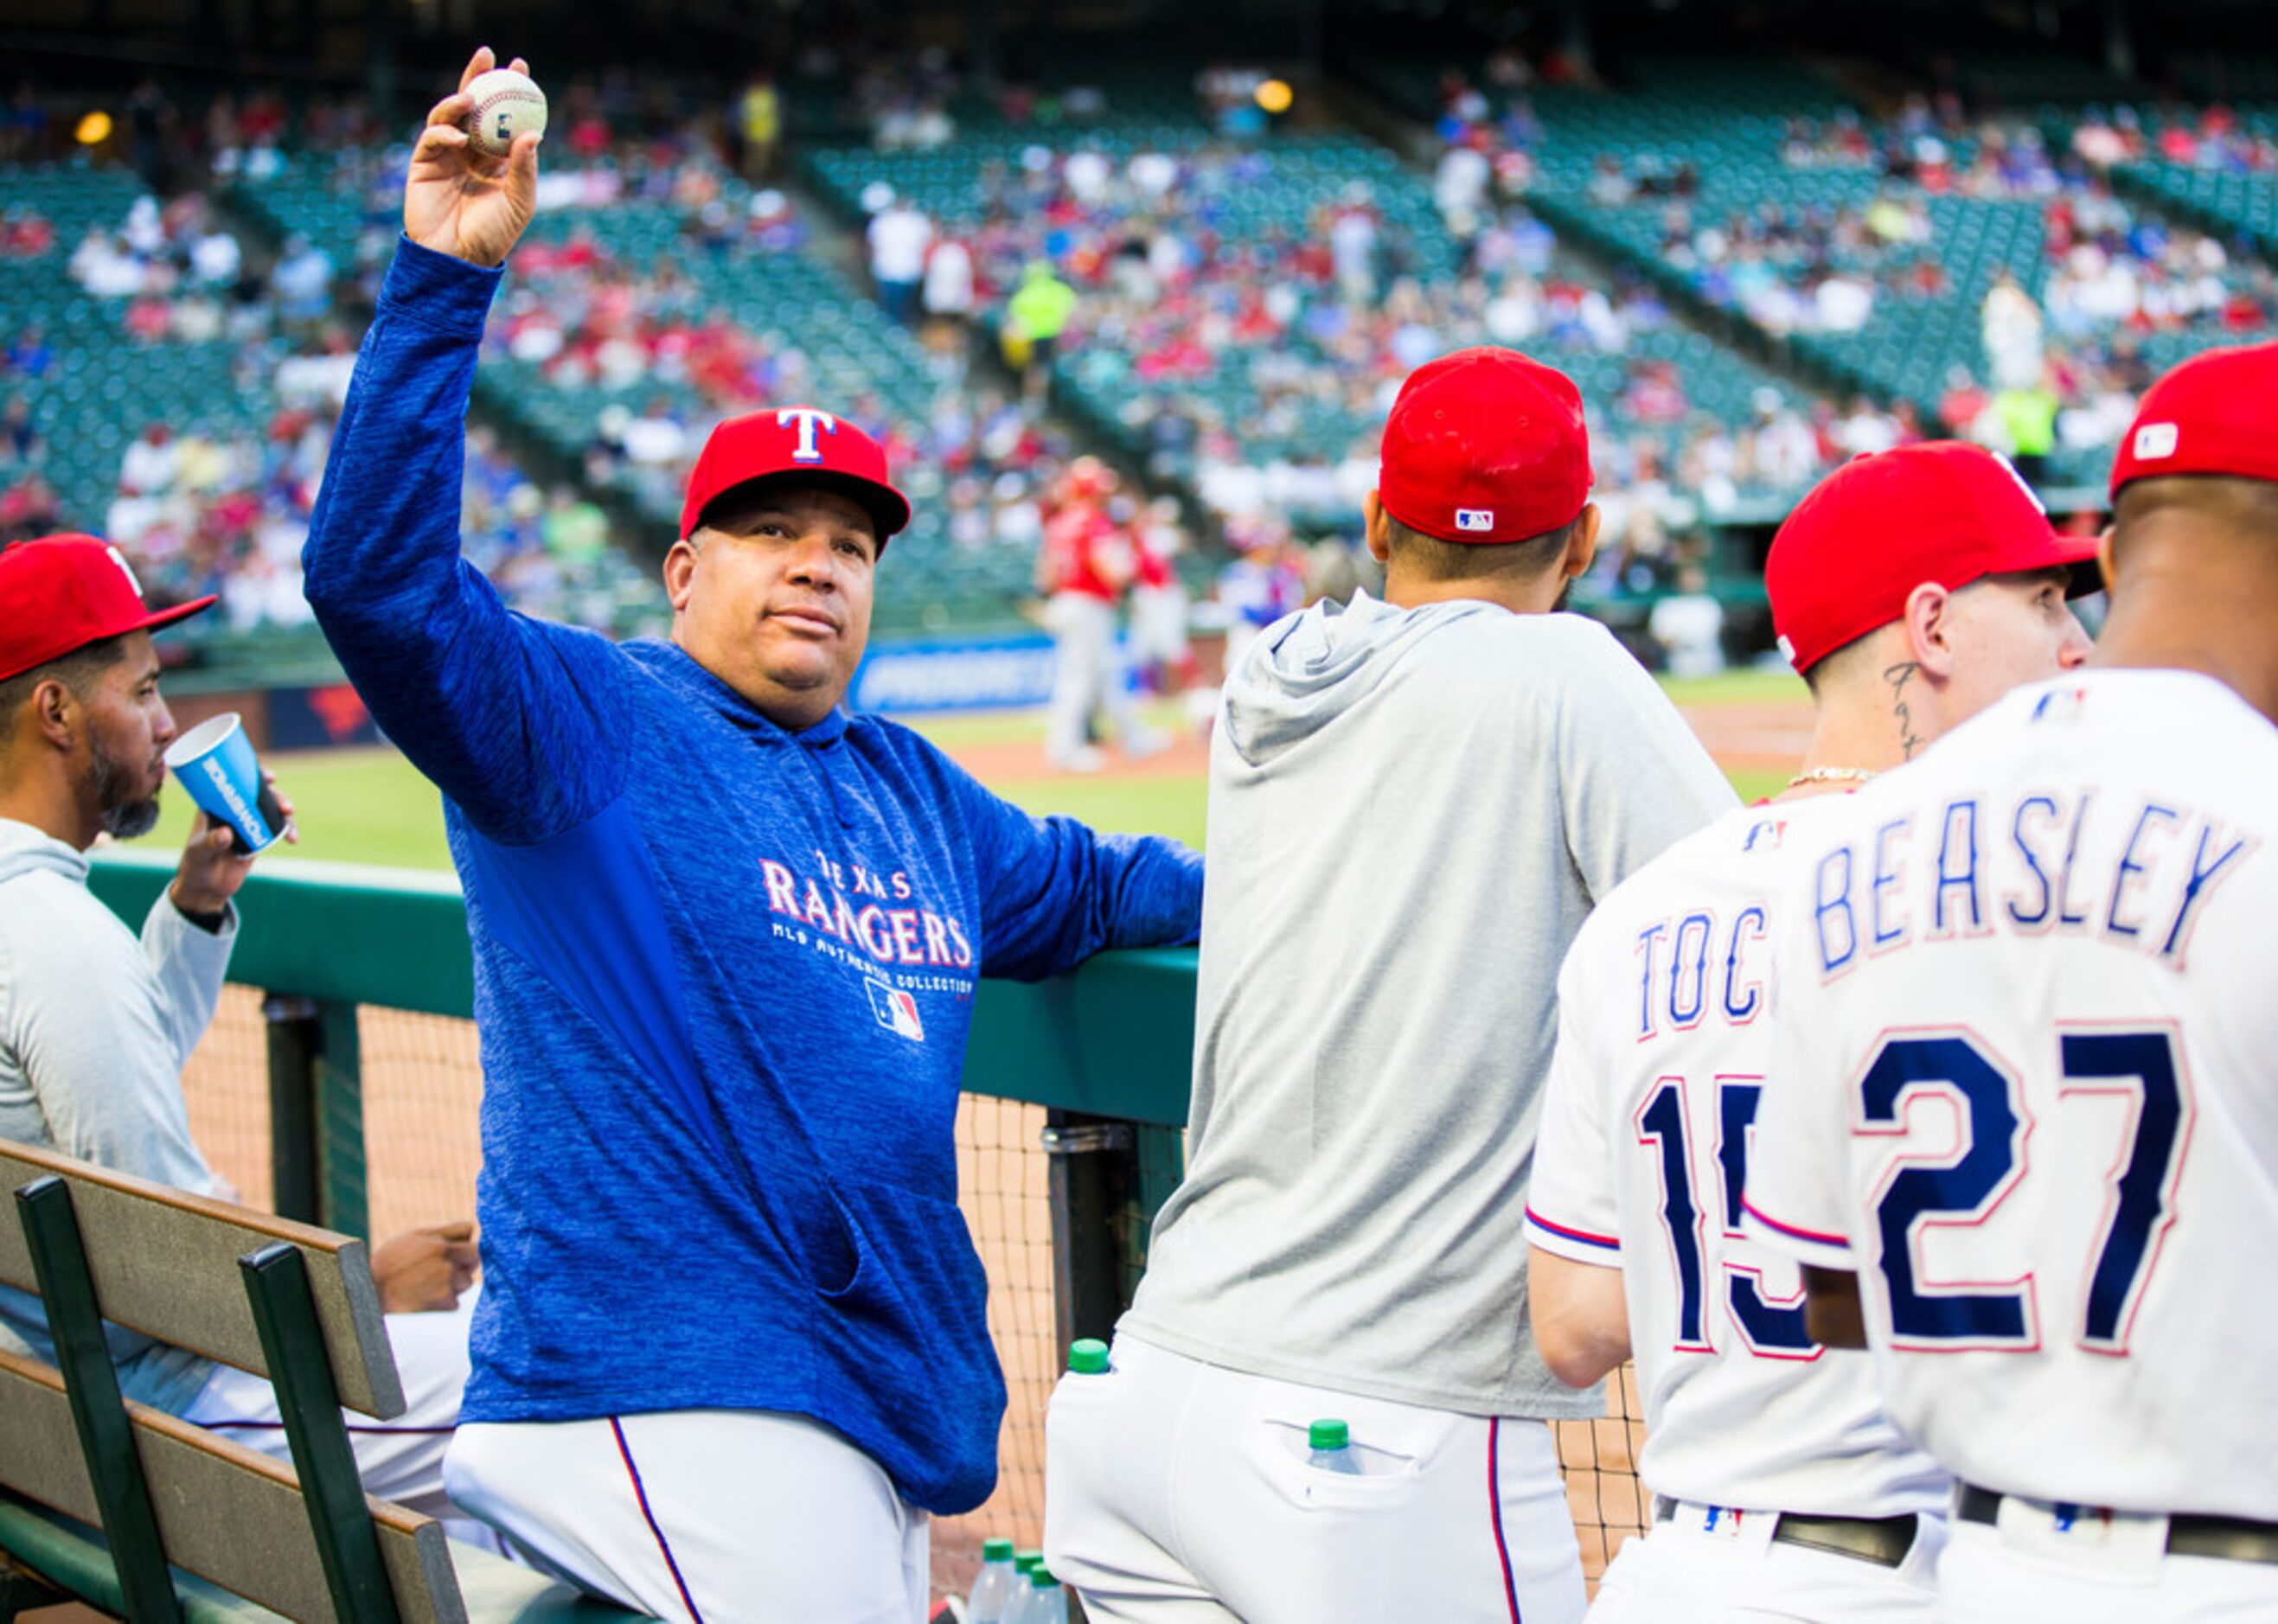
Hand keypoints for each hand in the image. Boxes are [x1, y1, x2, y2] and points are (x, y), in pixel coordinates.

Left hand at [169, 772, 296, 916]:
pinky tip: (292, 838)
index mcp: (215, 804)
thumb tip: (226, 834)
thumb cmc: (195, 865)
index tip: (269, 777)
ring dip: (283, 811)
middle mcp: (234, 809)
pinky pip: (277, 829)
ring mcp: (248, 823)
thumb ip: (210, 843)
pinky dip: (287, 831)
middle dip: (276, 795)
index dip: (254, 773)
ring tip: (288, 819)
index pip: (235, 780)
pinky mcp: (259, 837)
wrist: (206, 888)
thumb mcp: (198, 852)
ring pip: (271, 809)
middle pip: (259, 793)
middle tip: (284, 806)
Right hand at [371, 1220, 479, 1312]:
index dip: (461, 1237)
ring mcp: (446, 1283)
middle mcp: (446, 1261)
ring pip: (467, 1280)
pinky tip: (425, 1297)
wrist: (369, 1292)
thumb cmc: (391, 1262)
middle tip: (446, 1266)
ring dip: (454, 1283)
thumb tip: (472, 1230)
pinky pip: (455, 1300)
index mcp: (438, 1243)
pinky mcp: (444, 1303)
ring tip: (429, 1283)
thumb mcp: (413, 1237)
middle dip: (466, 1259)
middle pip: (475, 1255)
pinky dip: (445, 1301)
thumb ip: (443, 1233)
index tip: (452, 1245)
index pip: (468, 1229)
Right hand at [405, 47, 540, 268]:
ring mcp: (446, 156)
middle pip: (473, 107)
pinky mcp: (423, 164)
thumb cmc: (493, 236)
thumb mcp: (518, 202)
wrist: (459, 261)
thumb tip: (533, 133)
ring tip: (471, 96)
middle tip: (487, 55)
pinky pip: (432, 138)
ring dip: (457, 101)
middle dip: (478, 78)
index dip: (509, 91)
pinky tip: (458, 137)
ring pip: (448, 116)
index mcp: (497, 159)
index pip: (503, 117)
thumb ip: (525, 169)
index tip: (521, 68)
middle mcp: (471, 152)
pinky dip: (443, 132)